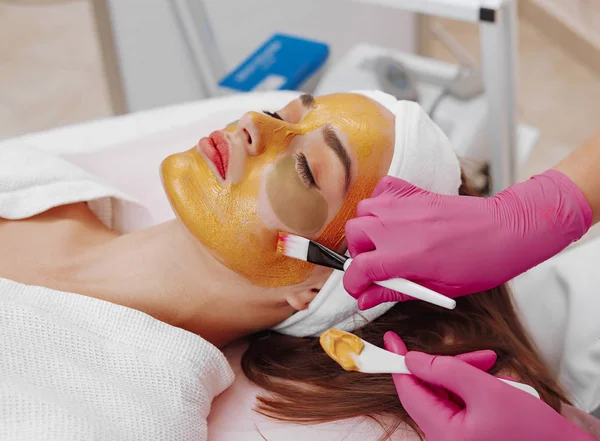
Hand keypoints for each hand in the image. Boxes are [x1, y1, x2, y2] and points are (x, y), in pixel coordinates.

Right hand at [344, 170, 591, 309]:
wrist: (506, 231)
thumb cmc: (479, 263)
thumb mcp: (435, 288)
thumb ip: (394, 292)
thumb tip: (366, 299)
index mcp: (403, 255)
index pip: (357, 269)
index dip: (353, 284)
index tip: (359, 289)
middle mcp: (397, 226)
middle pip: (352, 236)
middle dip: (358, 253)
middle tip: (377, 265)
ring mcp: (404, 206)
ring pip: (362, 212)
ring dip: (366, 228)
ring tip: (384, 242)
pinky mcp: (413, 193)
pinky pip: (382, 189)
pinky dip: (380, 202)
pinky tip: (392, 217)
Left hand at [384, 332, 593, 440]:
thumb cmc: (533, 431)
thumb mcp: (486, 389)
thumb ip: (446, 369)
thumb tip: (414, 359)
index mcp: (443, 433)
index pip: (408, 391)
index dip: (398, 362)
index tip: (392, 340)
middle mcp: (444, 438)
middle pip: (429, 390)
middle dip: (448, 366)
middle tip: (475, 355)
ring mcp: (456, 437)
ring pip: (446, 393)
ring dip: (466, 375)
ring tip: (493, 370)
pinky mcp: (467, 434)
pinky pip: (459, 402)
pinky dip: (473, 387)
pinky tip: (494, 382)